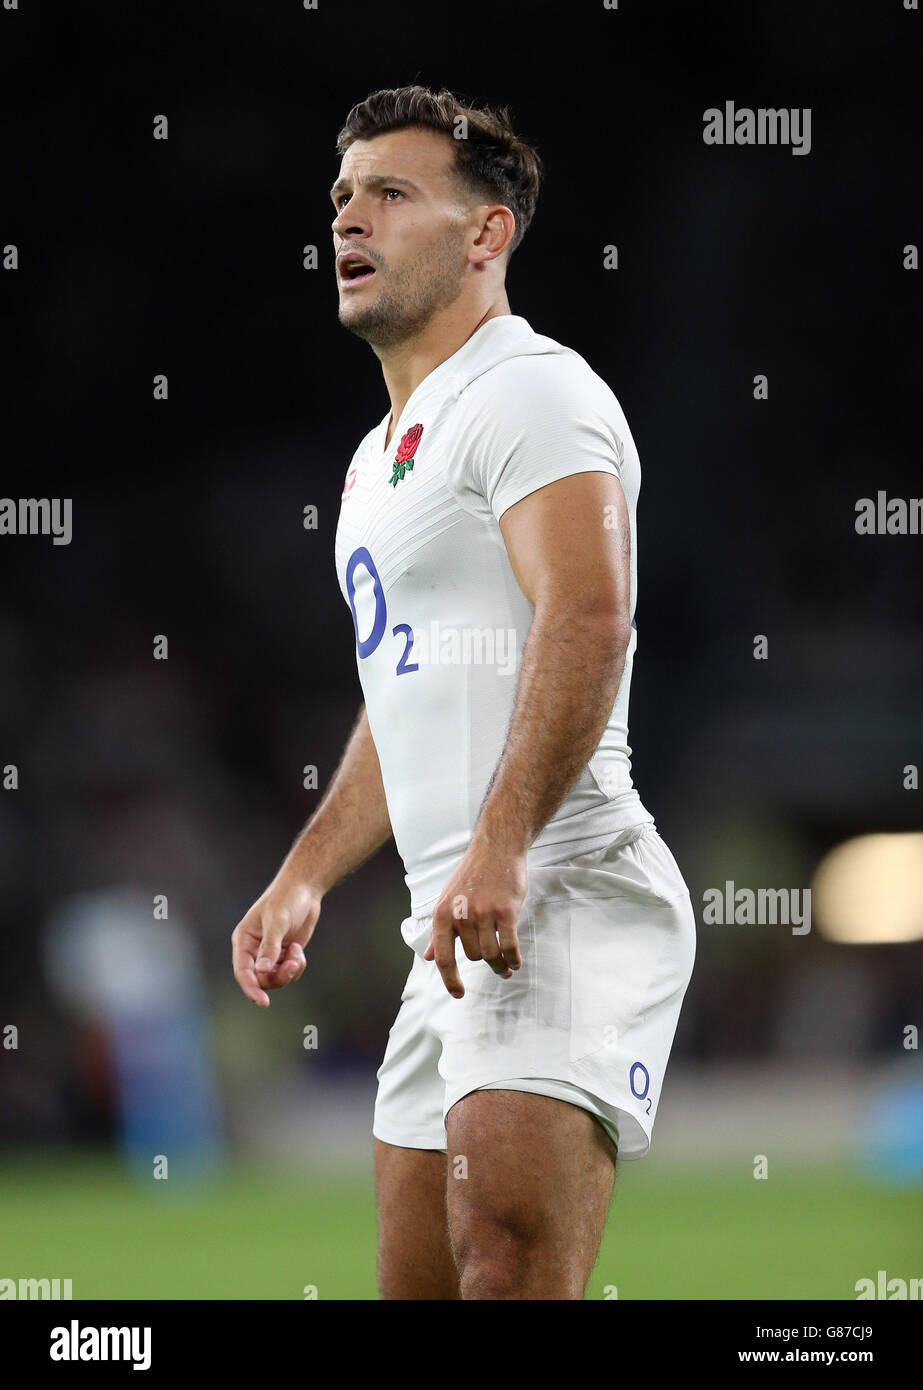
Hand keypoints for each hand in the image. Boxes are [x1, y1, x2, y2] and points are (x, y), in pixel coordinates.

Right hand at [232, 875, 321, 1006]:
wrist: (304, 890)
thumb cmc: (286, 900)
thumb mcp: (277, 921)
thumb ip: (270, 946)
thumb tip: (262, 971)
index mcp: (244, 941)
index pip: (243, 972)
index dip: (251, 989)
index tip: (263, 1002)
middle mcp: (254, 950)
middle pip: (261, 980)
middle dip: (278, 976)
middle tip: (293, 963)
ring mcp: (270, 954)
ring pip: (276, 978)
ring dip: (289, 971)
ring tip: (297, 954)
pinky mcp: (284, 954)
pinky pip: (289, 972)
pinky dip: (296, 966)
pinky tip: (299, 950)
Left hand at [424, 838, 527, 998]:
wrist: (496, 849)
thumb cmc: (473, 875)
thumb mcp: (448, 899)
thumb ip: (440, 931)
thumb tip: (429, 957)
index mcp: (443, 915)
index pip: (444, 958)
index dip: (450, 981)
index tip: (459, 994)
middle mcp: (460, 916)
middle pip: (473, 957)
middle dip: (484, 960)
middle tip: (495, 960)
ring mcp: (483, 914)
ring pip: (491, 955)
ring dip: (501, 965)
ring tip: (506, 967)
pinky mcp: (505, 912)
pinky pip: (509, 947)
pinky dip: (513, 959)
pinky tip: (515, 961)